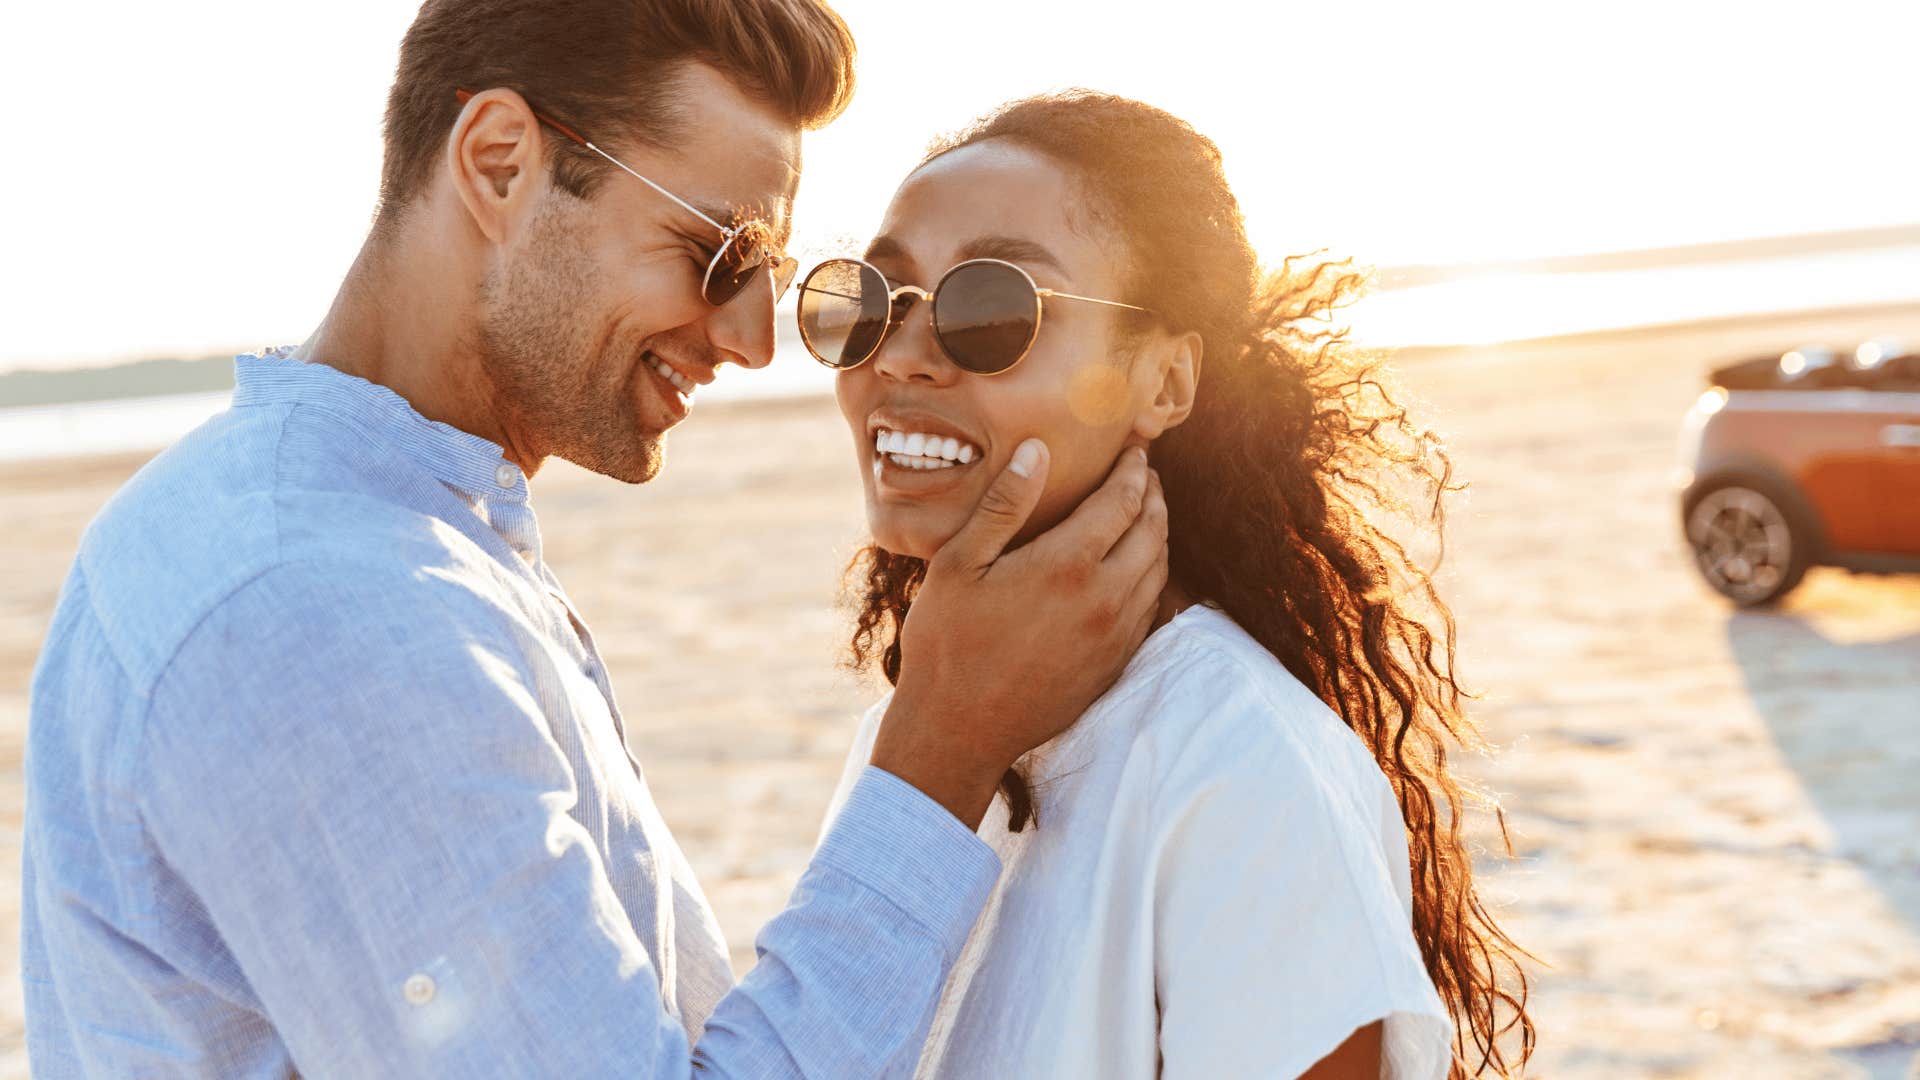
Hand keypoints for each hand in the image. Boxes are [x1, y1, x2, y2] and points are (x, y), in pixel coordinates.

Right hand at [869, 439, 1168, 827]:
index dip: (1134, 468)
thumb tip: (1037, 450)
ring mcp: (1116, 636)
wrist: (959, 731)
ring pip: (1159, 570)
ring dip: (1157, 534)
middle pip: (1153, 531)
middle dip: (1153, 495)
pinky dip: (1151, 575)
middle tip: (1145, 473)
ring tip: (1143, 512)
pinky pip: (1149, 608)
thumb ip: (1003, 505)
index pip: (1124, 500)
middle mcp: (1106, 598)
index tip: (1135, 449)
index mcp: (1068, 565)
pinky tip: (1133, 567)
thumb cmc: (947, 643)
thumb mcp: (959, 564)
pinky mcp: (1115, 664)